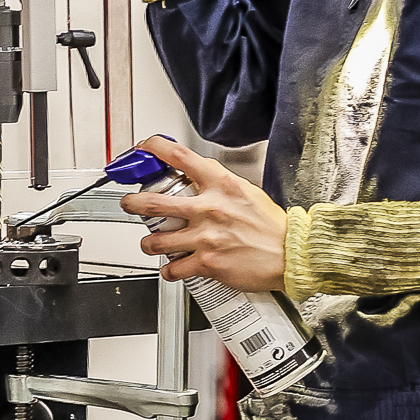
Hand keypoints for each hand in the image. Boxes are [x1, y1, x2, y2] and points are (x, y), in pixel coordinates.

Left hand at [120, 135, 288, 292]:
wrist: (291, 254)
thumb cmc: (272, 226)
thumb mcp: (246, 191)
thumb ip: (219, 185)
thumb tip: (197, 180)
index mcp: (220, 184)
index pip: (179, 156)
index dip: (153, 148)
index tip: (144, 149)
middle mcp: (209, 208)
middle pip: (154, 201)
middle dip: (132, 202)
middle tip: (129, 203)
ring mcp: (206, 237)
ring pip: (156, 240)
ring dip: (148, 243)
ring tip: (151, 242)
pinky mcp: (207, 263)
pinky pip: (173, 269)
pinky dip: (169, 270)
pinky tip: (173, 267)